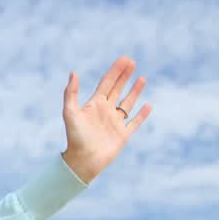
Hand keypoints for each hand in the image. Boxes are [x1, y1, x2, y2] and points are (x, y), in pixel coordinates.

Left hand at [60, 55, 151, 183]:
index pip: (107, 83)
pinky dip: (142, 114)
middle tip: (132, 62)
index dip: (115, 71)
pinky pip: (135, 122)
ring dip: (135, 91)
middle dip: (124, 76)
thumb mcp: (70, 113)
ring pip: (127, 103)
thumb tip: (73, 73)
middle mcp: (105, 112)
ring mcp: (115, 123)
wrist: (83, 160)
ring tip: (142, 78)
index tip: (124, 59)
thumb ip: (71, 93)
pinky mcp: (123, 135)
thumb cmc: (75, 137)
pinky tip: (148, 105)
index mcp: (94, 105)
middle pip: (117, 89)